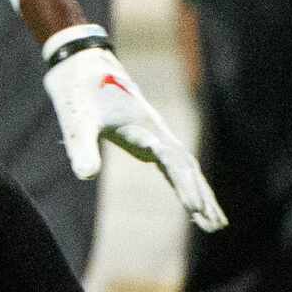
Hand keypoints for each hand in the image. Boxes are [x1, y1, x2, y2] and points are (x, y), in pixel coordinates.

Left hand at [43, 42, 227, 232]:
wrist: (81, 64)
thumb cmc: (77, 91)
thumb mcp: (76, 120)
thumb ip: (82, 147)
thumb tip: (87, 176)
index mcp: (144, 127)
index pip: (172, 161)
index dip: (184, 185)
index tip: (194, 209)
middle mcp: (156, 131)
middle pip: (187, 167)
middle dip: (201, 196)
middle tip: (215, 227)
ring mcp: (154, 135)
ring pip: (185, 167)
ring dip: (199, 193)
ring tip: (215, 225)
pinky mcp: (147, 138)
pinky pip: (172, 166)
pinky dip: (184, 184)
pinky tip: (192, 203)